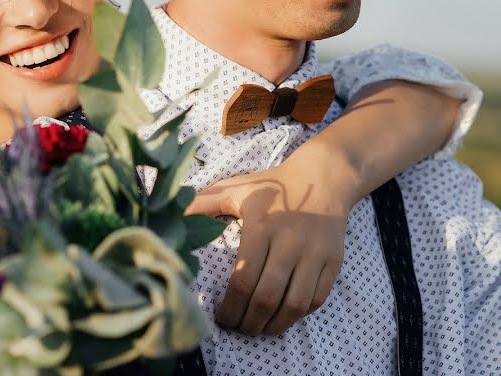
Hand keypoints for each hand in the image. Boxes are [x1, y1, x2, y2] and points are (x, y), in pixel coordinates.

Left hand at [184, 150, 354, 335]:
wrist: (323, 178)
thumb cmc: (272, 186)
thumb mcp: (235, 189)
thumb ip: (202, 204)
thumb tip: (172, 222)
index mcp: (261, 226)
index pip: (243, 279)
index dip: (230, 307)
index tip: (220, 317)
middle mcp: (290, 242)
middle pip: (267, 297)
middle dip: (248, 322)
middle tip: (236, 328)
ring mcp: (315, 254)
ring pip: (294, 304)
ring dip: (274, 325)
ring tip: (258, 328)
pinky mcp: (333, 262)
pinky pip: (316, 299)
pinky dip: (297, 315)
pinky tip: (281, 315)